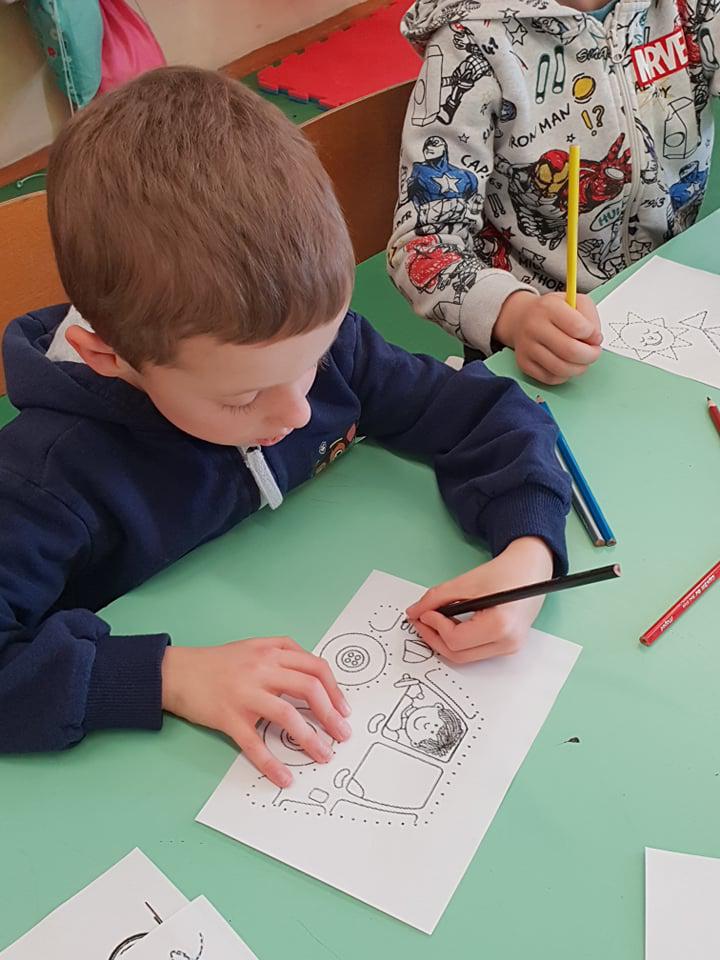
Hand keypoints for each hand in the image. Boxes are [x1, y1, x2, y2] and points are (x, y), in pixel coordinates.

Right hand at [161, 636, 351, 786]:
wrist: (176, 671)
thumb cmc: (216, 662)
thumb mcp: (253, 647)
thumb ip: (282, 655)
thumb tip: (313, 677)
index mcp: (271, 652)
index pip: (315, 667)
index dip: (335, 689)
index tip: (343, 709)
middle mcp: (261, 669)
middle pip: (308, 688)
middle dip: (331, 714)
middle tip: (342, 734)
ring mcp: (245, 693)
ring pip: (287, 715)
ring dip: (311, 738)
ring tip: (324, 755)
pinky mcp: (229, 717)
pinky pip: (254, 743)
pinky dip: (271, 763)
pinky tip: (284, 777)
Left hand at [406, 537, 553, 662]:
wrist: (531, 569)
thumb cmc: (504, 572)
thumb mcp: (467, 582)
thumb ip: (437, 598)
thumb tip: (414, 612)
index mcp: (501, 625)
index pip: (456, 640)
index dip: (434, 626)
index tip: (423, 612)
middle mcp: (508, 643)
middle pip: (458, 655)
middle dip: (434, 638)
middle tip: (420, 619)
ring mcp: (509, 648)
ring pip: (465, 657)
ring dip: (445, 641)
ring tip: (433, 620)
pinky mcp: (507, 647)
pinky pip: (475, 651)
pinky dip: (458, 641)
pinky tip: (449, 624)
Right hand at [494, 290, 601, 384]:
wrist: (521, 318)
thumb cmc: (552, 311)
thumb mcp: (575, 301)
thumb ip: (590, 317)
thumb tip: (595, 341)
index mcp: (548, 308)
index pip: (578, 327)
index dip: (593, 335)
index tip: (595, 336)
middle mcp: (534, 327)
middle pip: (571, 351)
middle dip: (590, 355)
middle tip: (594, 352)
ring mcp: (527, 347)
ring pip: (561, 369)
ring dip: (579, 368)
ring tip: (582, 360)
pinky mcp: (524, 364)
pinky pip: (550, 378)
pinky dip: (564, 375)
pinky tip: (567, 365)